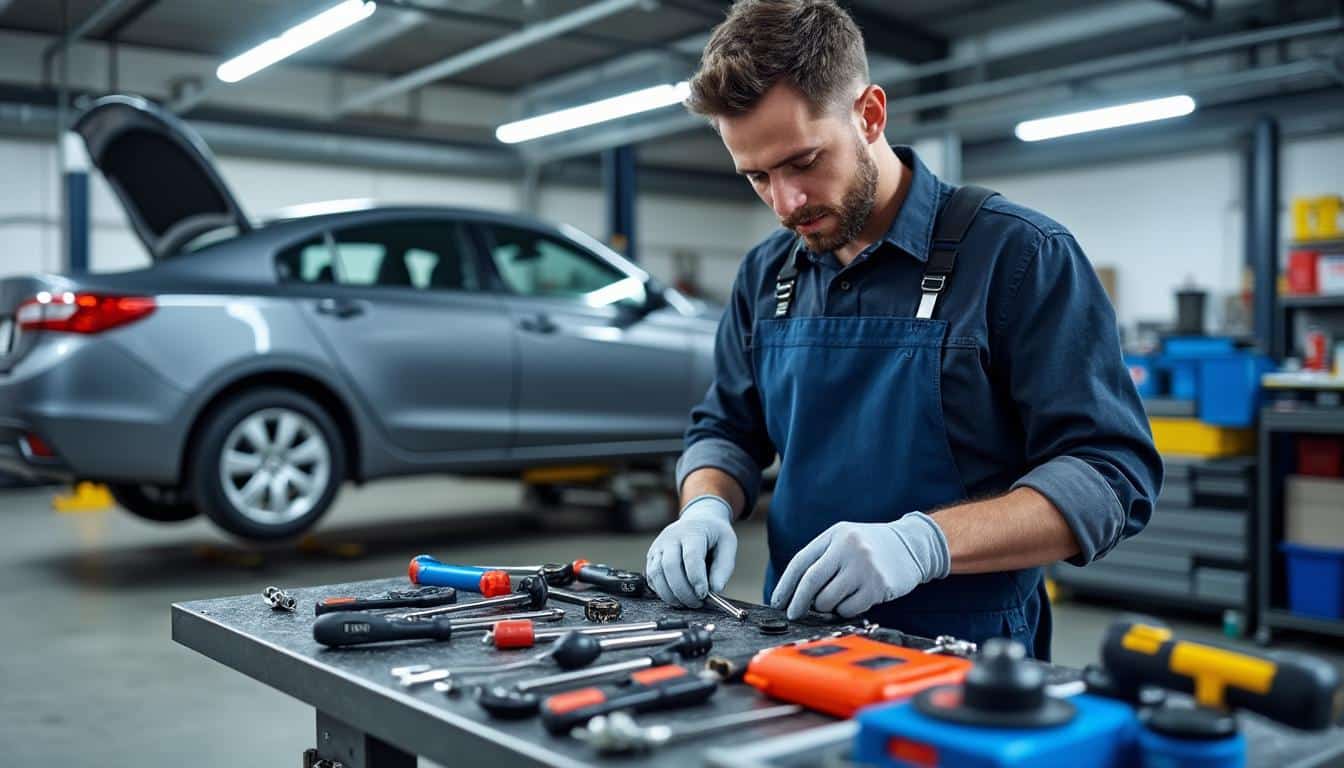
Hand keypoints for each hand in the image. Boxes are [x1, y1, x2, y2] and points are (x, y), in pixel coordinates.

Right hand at [645, 495, 736, 606]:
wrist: (698, 519)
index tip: (704, 595)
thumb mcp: (728, 544)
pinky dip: (661, 591)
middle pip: (670, 567)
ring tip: (686, 603)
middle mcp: (670, 537)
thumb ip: (723, 568)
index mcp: (692, 532)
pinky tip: (676, 596)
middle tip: (697, 603)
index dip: (696, 579)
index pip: (691, 557)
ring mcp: (658, 546)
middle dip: (683, 591)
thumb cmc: (714, 534)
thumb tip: (715, 590)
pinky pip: (651, 577)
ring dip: (670, 594)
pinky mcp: (652, 556)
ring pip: (656, 574)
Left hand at [769, 512, 949, 620]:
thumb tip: (796, 593)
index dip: (786, 585)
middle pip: (811, 582)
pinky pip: (849, 609)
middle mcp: (848, 548)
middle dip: (798, 602)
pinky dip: (845, 610)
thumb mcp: (845, 540)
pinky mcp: (877, 586)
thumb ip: (822, 559)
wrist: (913, 544)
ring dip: (826, 606)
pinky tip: (854, 600)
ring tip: (837, 598)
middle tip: (794, 614)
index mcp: (835, 535)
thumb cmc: (873, 546)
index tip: (778, 601)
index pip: (801, 562)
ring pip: (829, 599)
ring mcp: (864, 567)